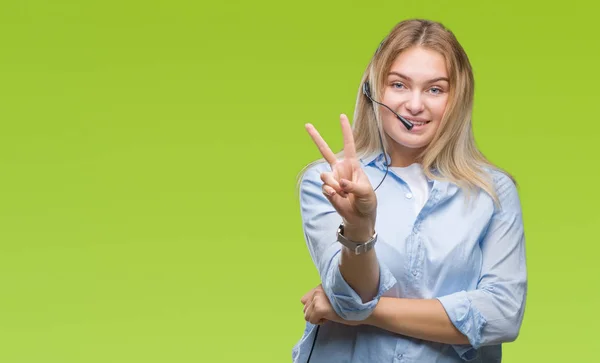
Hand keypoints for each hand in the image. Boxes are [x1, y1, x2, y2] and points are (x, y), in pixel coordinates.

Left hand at [301, 284, 360, 325]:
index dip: (313, 307)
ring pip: (307, 315)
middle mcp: (317, 291)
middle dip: (315, 313)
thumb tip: (305, 302)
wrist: (363, 306)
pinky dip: (319, 322)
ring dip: (317, 318)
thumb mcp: (333, 296)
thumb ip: (320, 296)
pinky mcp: (319, 308)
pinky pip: (311, 320)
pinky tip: (329, 318)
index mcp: (320, 287)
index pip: (304, 299)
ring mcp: (317, 299)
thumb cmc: (352, 303)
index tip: (325, 308)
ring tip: (329, 315)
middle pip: (305, 308)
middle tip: (329, 312)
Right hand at [305, 114, 376, 234]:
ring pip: (325, 176)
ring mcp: (332, 179)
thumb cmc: (367, 201)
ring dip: (335, 185)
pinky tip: (339, 198)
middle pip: (325, 150)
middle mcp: (340, 169)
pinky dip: (333, 194)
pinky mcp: (327, 189)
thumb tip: (339, 183)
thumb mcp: (366, 192)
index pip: (349, 144)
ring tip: (343, 192)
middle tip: (307, 124)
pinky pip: (326, 188)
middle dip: (316, 137)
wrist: (359, 217)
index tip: (341, 116)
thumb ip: (353, 186)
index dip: (345, 130)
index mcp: (352, 164)